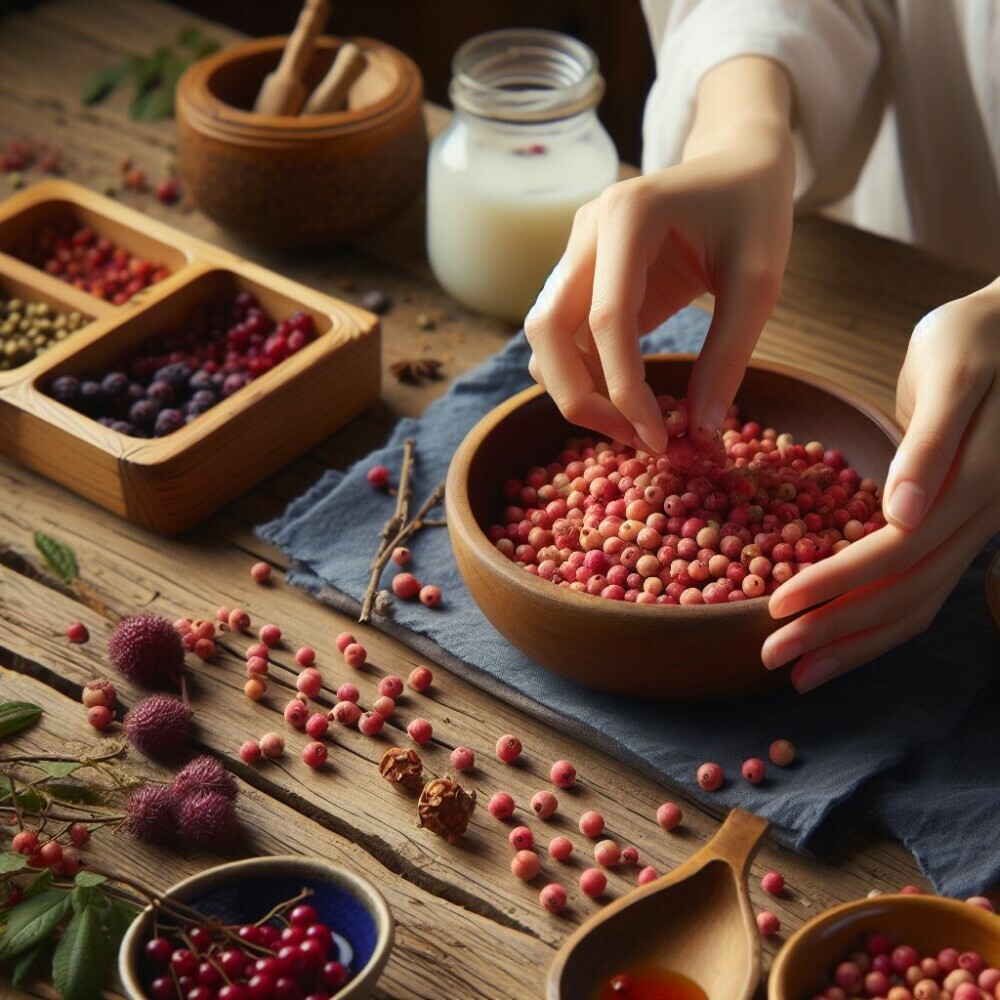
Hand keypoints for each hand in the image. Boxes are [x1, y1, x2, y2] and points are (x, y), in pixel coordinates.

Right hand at [524, 57, 794, 453]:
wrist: (736, 164)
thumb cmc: (753, 213)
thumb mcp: (759, 282)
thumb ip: (728, 356)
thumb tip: (701, 435)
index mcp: (627, 216)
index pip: (607, 319)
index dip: (625, 390)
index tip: (660, 440)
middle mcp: (585, 232)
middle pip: (546, 331)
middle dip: (580, 398)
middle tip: (635, 439)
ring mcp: (575, 254)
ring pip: (545, 341)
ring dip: (577, 392)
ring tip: (638, 426)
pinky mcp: (580, 279)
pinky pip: (566, 340)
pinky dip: (588, 379)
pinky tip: (631, 402)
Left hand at [762, 278, 999, 690]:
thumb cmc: (977, 340)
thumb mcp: (952, 374)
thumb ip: (932, 444)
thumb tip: (903, 515)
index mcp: (979, 484)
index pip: (899, 552)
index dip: (839, 583)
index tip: (778, 607)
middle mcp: (983, 519)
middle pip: (906, 591)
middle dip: (837, 629)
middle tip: (772, 657)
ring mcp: (979, 529)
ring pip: (919, 602)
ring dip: (857, 641)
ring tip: (801, 672)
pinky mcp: (965, 528)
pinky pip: (925, 587)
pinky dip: (881, 619)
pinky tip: (842, 639)